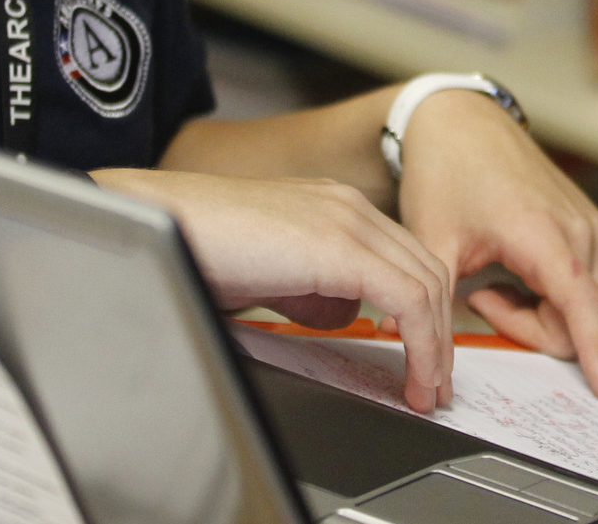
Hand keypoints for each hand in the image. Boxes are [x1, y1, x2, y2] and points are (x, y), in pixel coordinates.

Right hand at [94, 169, 455, 412]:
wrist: (158, 219)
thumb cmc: (198, 245)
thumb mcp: (270, 275)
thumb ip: (310, 290)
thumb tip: (341, 316)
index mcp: (335, 209)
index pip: (406, 260)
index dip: (425, 314)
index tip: (424, 360)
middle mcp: (349, 207)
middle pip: (426, 270)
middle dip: (439, 333)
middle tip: (434, 384)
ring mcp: (347, 219)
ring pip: (426, 284)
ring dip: (435, 344)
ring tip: (426, 390)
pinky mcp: (340, 245)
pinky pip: (407, 297)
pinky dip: (421, 342)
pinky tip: (411, 375)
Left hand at [394, 89, 597, 401]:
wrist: (461, 122)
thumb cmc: (447, 172)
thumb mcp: (432, 241)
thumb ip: (430, 304)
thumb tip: (415, 349)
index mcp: (542, 234)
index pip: (584, 310)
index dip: (596, 357)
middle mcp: (579, 229)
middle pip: (581, 319)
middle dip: (533, 329)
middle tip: (482, 302)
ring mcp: (591, 225)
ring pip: (592, 305)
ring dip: (548, 314)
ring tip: (497, 286)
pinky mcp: (592, 224)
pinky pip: (596, 284)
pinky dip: (562, 297)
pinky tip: (519, 277)